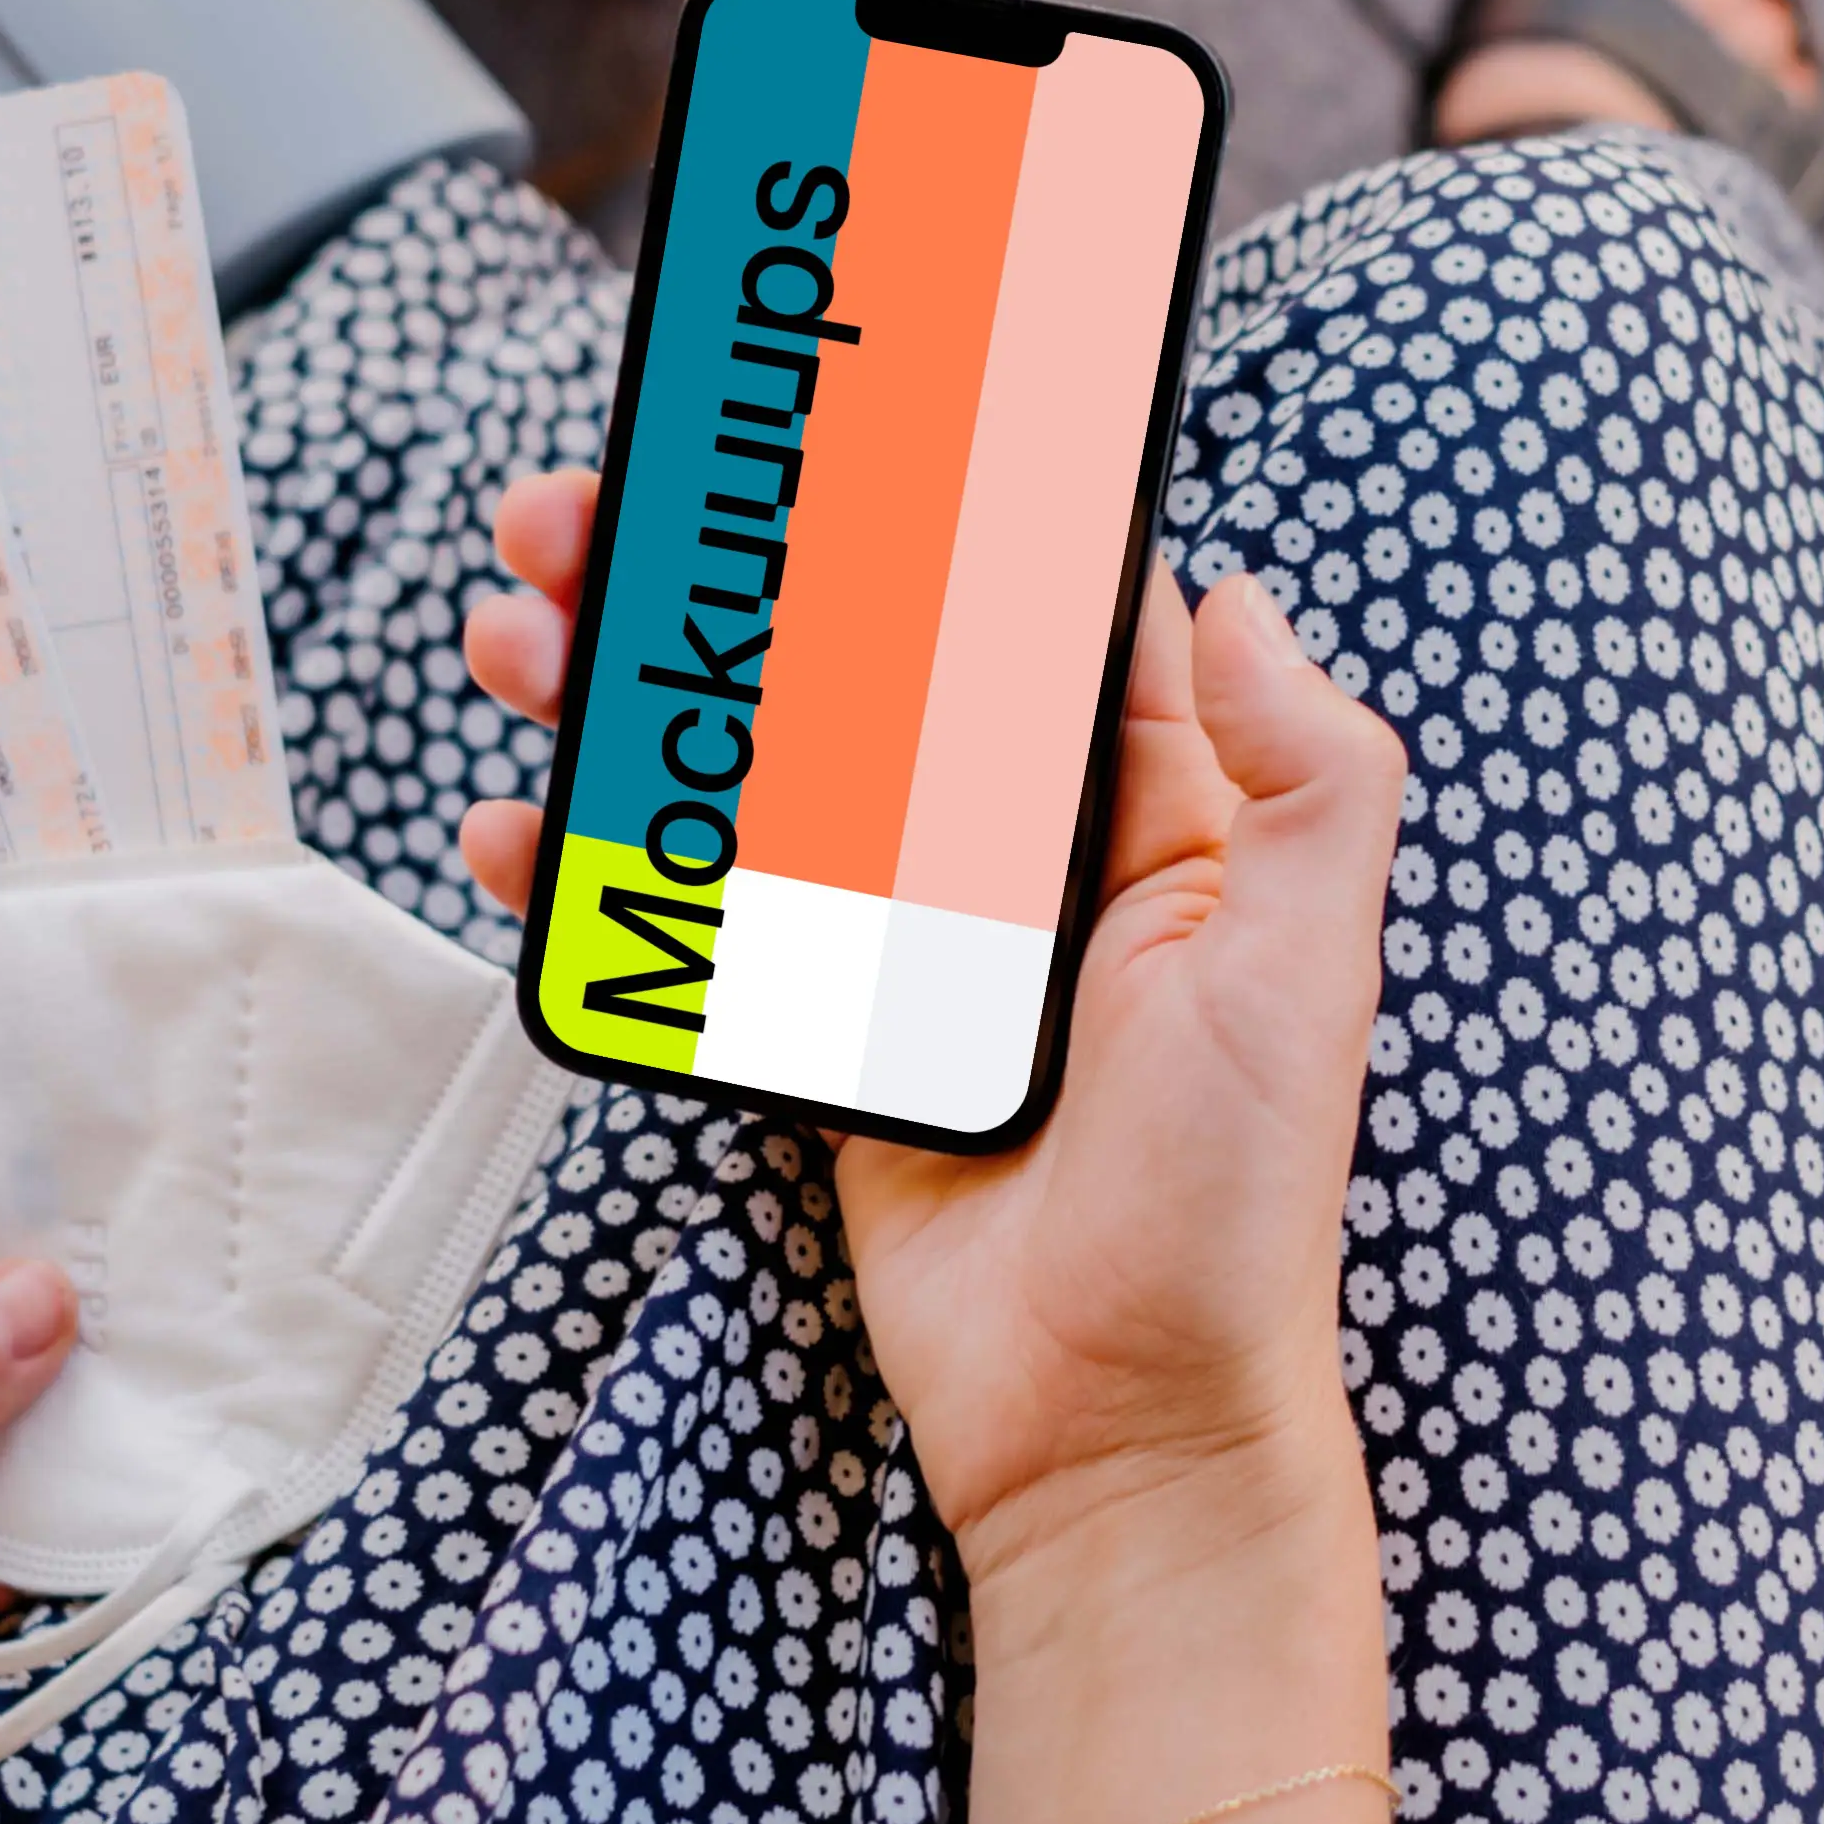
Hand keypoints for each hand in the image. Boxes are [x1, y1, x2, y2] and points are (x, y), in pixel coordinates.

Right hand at [458, 472, 1406, 1592]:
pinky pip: (684, 922)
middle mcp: (1004, 854)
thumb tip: (1236, 586)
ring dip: (624, 694)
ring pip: (738, 770)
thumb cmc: (1232, 1204)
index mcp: (1133, 806)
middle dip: (712, 572)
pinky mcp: (808, 1034)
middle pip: (834, 660)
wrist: (1118, 1423)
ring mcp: (892, 941)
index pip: (1019, 600)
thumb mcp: (1301, 963)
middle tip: (593, 510)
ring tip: (527, 635)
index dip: (922, 491)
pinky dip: (594, 870)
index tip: (817, 399)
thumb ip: (1300, 770)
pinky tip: (522, 829)